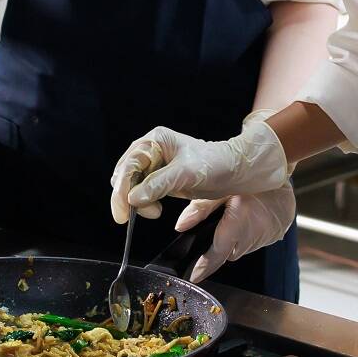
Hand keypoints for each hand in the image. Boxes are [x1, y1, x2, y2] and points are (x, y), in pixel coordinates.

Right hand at [107, 117, 290, 224]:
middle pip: (126, 176)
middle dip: (127, 197)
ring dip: (136, 202)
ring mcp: (156, 165)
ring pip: (132, 186)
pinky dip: (144, 203)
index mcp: (155, 141)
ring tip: (154, 212)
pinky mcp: (161, 179)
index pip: (129, 165)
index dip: (122, 189)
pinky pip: (143, 192)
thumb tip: (132, 198)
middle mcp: (152, 150)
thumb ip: (158, 184)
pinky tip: (155, 210)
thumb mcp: (186, 174)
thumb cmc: (215, 164)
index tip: (123, 211)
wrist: (235, 171)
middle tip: (134, 216)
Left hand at [174, 187, 296, 282]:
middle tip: (218, 226)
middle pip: (229, 253)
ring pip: (242, 249)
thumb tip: (181, 225)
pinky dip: (249, 235)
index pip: (216, 255)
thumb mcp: (221, 187)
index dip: (204, 268)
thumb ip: (200, 208)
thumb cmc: (250, 175)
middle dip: (220, 247)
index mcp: (238, 223)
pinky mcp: (275, 235)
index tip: (194, 276)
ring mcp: (267, 236)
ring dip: (236, 241)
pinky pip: (255, 242)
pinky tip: (249, 218)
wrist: (282, 170)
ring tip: (236, 217)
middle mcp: (253, 234)